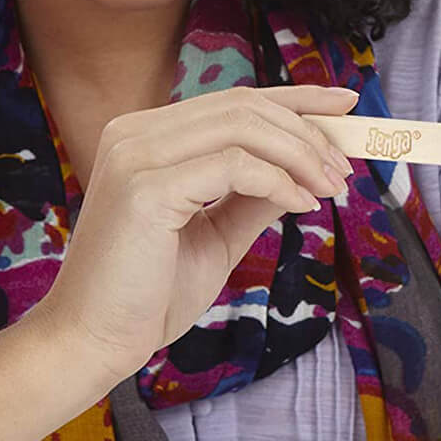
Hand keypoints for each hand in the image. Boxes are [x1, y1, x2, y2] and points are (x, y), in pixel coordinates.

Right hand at [40, 85, 358, 382]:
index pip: (232, 101)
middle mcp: (134, 133)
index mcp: (145, 137)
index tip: (345, 105)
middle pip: (242, 105)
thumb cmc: (148, 295)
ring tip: (332, 187)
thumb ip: (252, 198)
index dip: (295, 98)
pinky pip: (232, 165)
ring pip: (242, 126)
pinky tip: (302, 205)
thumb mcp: (215, 235)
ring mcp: (135, 155)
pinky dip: (278, 181)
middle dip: (307, 130)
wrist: (94, 342)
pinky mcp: (144, 188)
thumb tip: (303, 173)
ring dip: (300, 153)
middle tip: (346, 168)